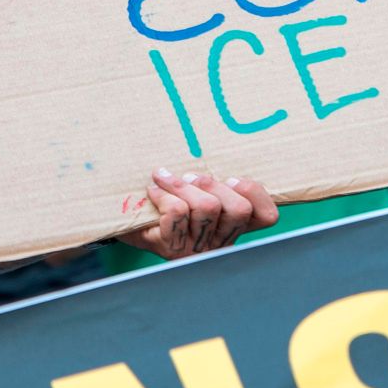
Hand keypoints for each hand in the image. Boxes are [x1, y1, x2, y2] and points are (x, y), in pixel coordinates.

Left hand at [123, 170, 278, 259]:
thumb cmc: (160, 202)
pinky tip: (153, 191)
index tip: (230, 177)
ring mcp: (196, 247)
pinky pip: (178, 213)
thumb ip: (210, 177)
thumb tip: (217, 140)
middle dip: (214, 185)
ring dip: (184, 186)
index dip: (254, 193)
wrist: (120, 224)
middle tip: (191, 177)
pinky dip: (165, 196)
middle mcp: (219, 242)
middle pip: (239, 209)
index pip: (267, 216)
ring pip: (208, 208)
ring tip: (165, 179)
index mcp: (231, 227)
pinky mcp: (171, 247)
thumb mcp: (191, 188)